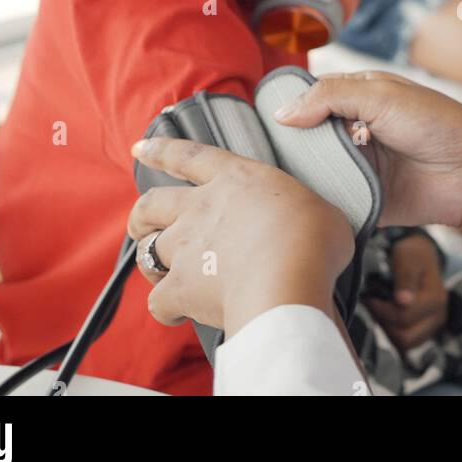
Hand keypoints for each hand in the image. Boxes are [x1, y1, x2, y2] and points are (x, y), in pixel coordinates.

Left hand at [128, 139, 354, 338]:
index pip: (190, 156)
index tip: (142, 148)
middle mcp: (201, 208)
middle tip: (143, 224)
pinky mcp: (181, 287)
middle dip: (143, 214)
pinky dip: (166, 308)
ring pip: (147, 249)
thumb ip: (302, 214)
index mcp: (236, 179)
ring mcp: (186, 247)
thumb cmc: (311, 241)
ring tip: (158, 271)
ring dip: (149, 260)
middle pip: (152, 202)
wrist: (288, 280)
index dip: (163, 150)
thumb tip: (313, 230)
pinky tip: (178, 313)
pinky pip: (160, 300)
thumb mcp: (319, 210)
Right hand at [274, 71, 461, 252]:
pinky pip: (330, 198)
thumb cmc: (439, 126)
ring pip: (314, 168)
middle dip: (290, 143)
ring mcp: (358, 165)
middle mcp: (356, 130)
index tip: (262, 118)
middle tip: (267, 151)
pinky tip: (297, 198)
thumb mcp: (383, 96)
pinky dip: (316, 198)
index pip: (312, 96)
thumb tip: (283, 112)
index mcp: (361, 97)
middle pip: (307, 135)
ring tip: (277, 175)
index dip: (289, 105)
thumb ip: (331, 96)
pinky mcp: (362, 198)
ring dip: (301, 171)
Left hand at [364, 234, 447, 350]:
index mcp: (435, 299)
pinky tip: (385, 318)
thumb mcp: (408, 259)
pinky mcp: (425, 331)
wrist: (420, 255)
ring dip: (387, 330)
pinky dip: (393, 334)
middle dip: (384, 323)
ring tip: (378, 311)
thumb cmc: (411, 254)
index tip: (368, 297)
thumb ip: (406, 278)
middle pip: (405, 337)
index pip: (404, 317)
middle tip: (372, 305)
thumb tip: (403, 302)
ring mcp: (433, 326)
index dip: (381, 310)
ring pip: (405, 344)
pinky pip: (406, 344)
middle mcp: (438, 316)